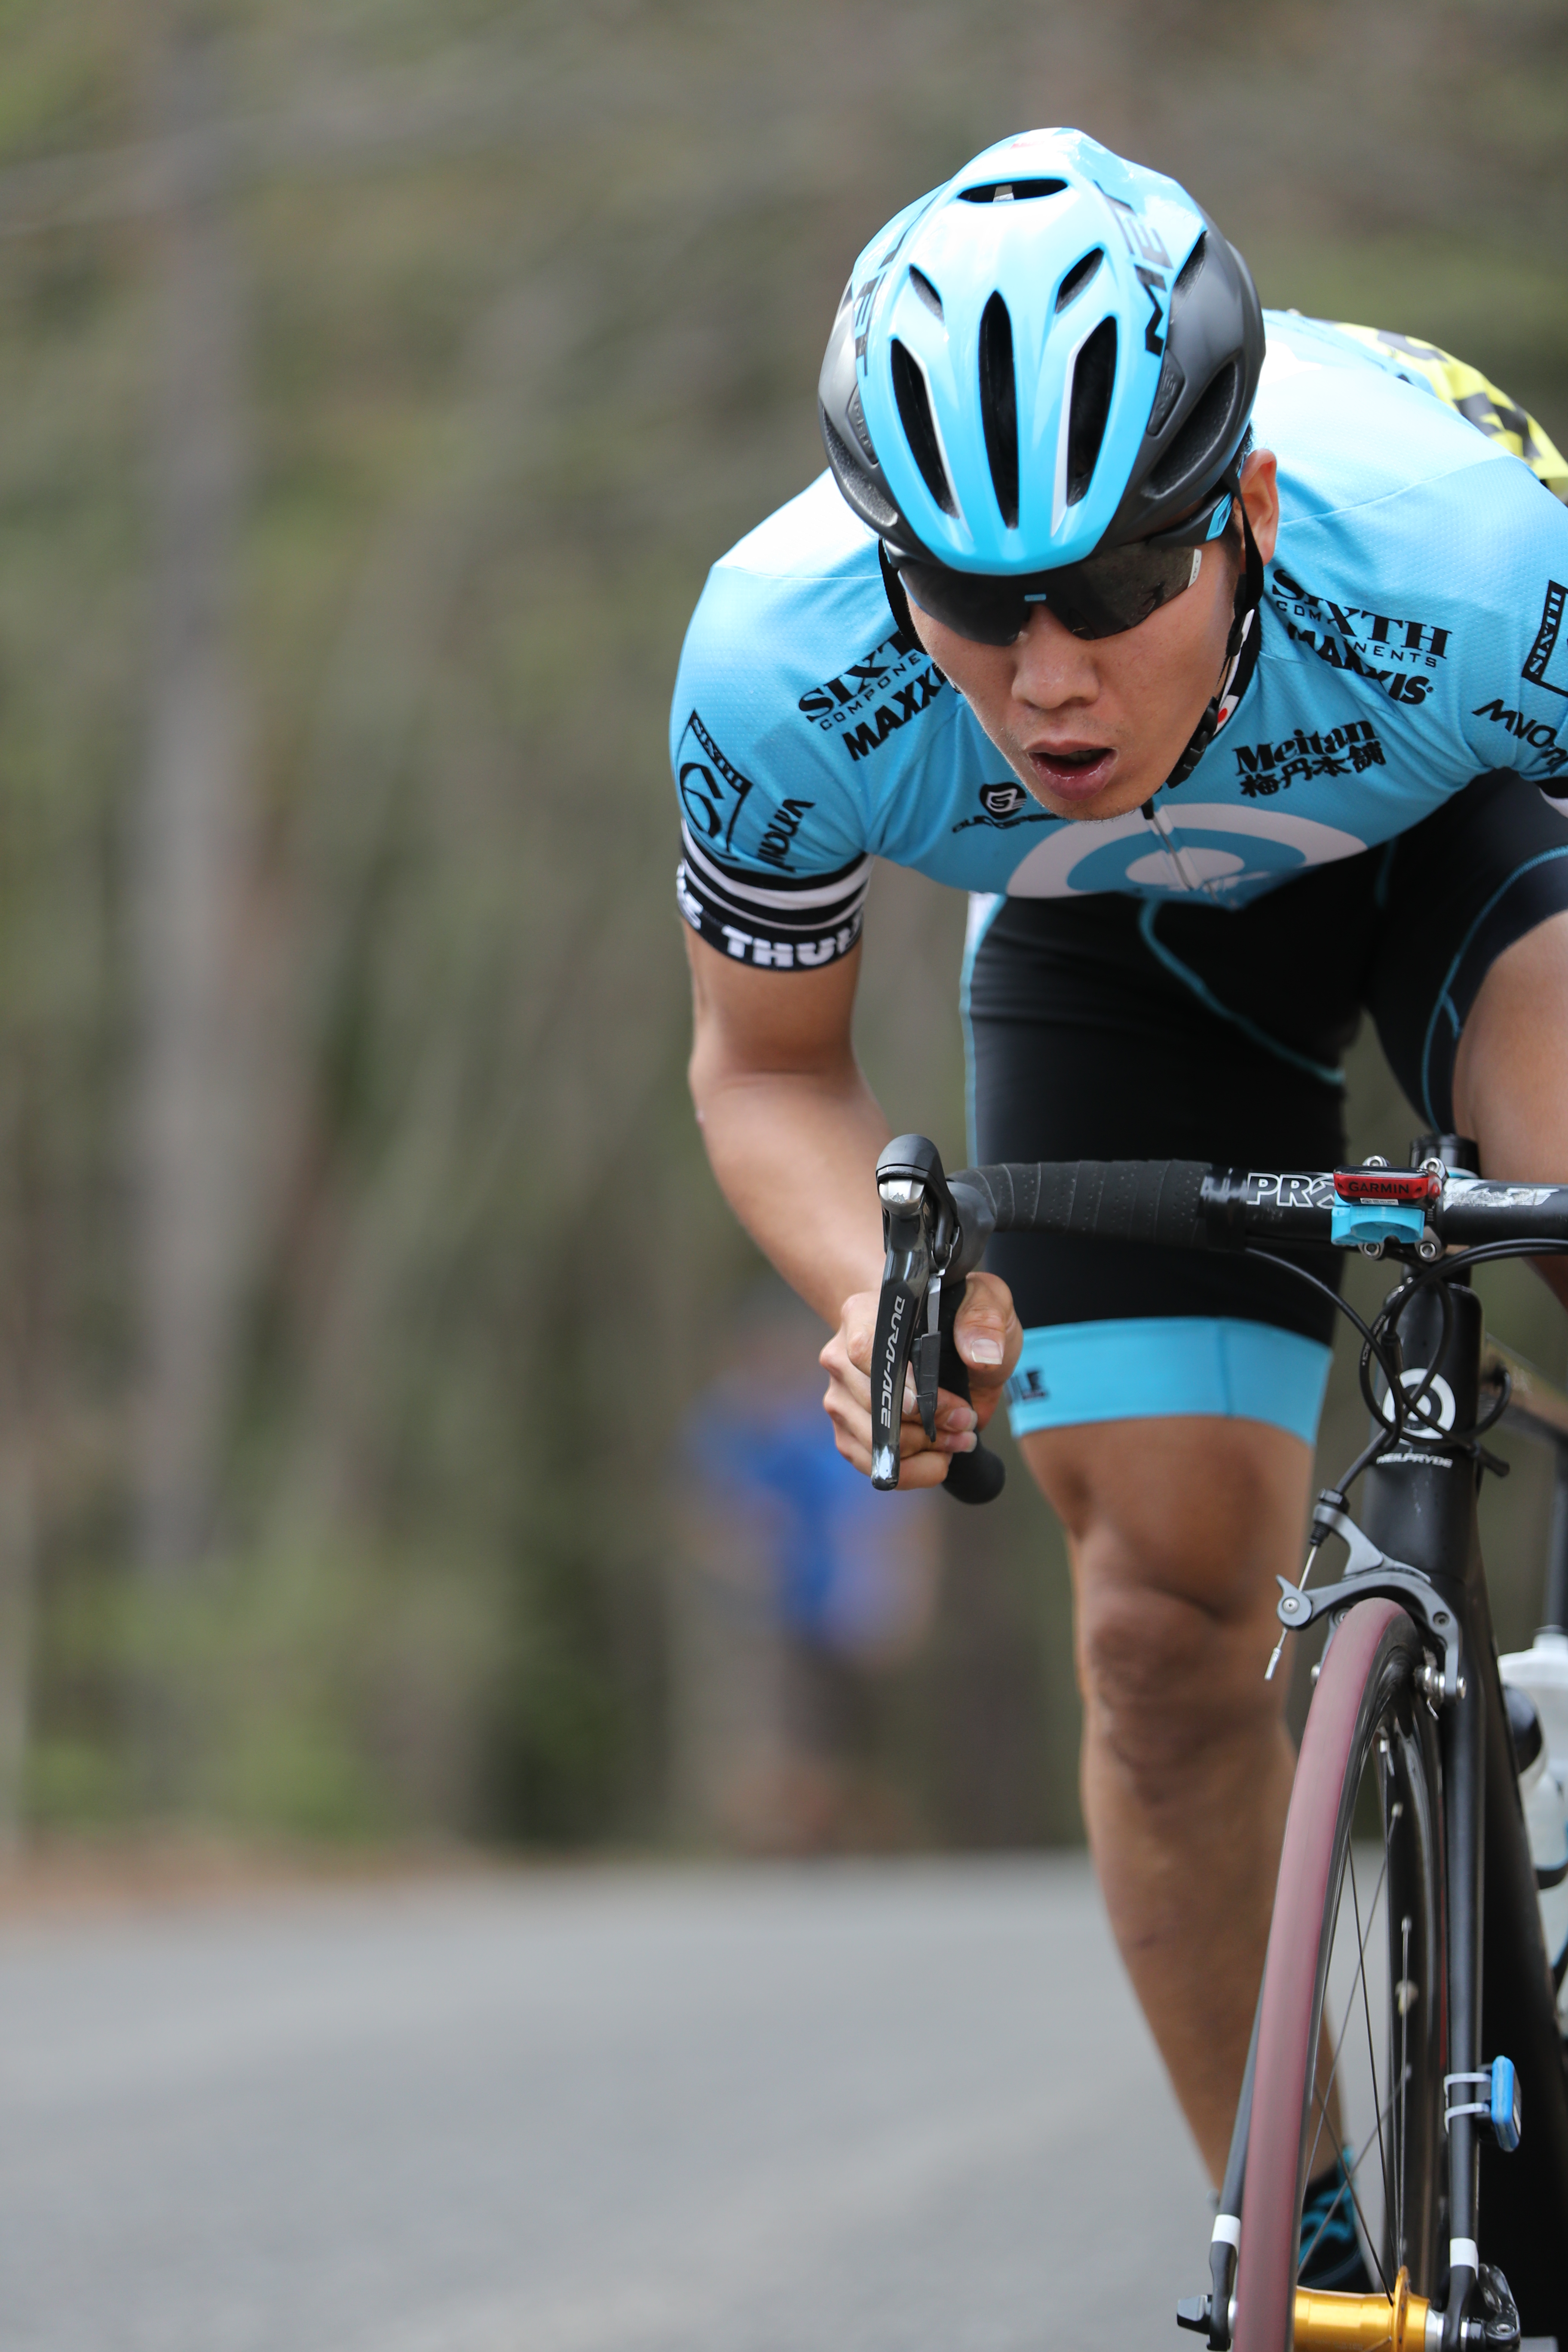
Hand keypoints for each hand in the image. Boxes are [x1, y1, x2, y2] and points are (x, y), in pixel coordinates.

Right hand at [819, 1271, 1022, 1486]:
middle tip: (966, 1423)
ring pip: (871, 1440)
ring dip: (923, 1451)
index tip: (931, 1405)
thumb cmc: (959, 1320)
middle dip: (925, 1425)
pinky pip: (872, 1464)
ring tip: (959, 1439)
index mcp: (863, 1313)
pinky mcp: (847, 1431)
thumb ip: (985, 1318)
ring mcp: (840, 1396)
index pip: (864, 1350)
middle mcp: (840, 1356)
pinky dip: (912, 1471)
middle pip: (870, 1404)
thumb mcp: (986, 1302)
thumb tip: (981, 1356)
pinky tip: (939, 1457)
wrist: (946, 1345)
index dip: (898, 1384)